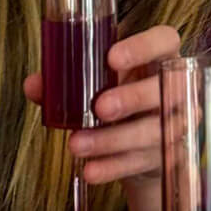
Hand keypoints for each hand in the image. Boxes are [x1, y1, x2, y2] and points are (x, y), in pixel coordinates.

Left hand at [24, 24, 179, 210]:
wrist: (140, 143)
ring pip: (153, 131)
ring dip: (113, 139)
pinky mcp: (169, 156)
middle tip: (100, 108)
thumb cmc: (120, 96)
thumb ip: (68, 80)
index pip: (165, 40)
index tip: (113, 57)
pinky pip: (142, 162)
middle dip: (132, 98)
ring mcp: (175, 123)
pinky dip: (114, 167)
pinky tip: (91, 170)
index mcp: (159, 57)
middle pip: (164, 88)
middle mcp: (174, 87)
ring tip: (78, 144)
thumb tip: (35, 84)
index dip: (144, 47)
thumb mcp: (99, 82)